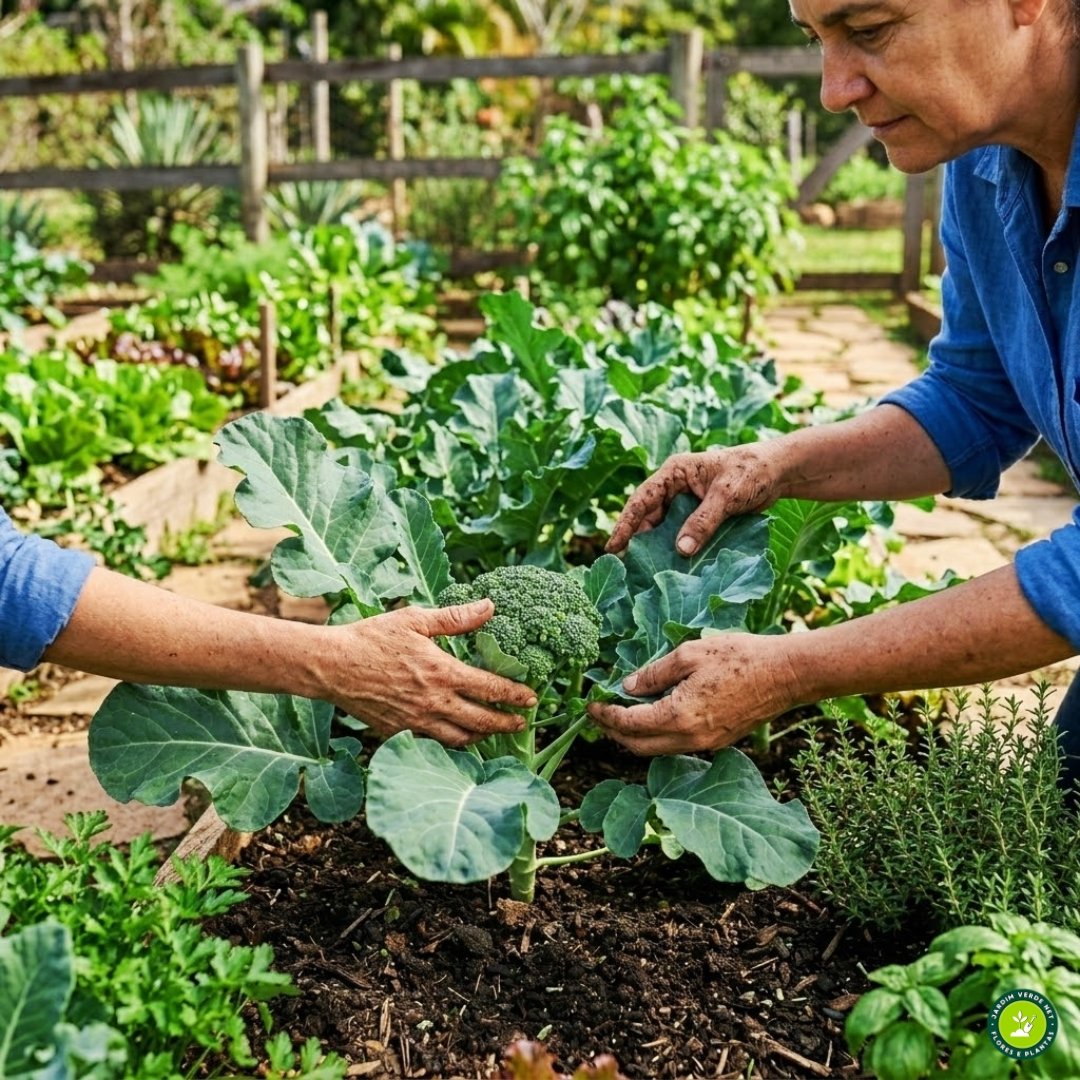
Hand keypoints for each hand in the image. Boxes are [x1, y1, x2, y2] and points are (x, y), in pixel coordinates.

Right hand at [328, 600, 536, 746]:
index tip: (532, 699)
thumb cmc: (372, 639)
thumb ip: (456, 617)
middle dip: (506, 723)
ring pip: (460, 740)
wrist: (332, 667)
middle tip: (522, 722)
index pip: (490, 689)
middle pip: (482, 721)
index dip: (515, 696)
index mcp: (442, 673)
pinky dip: (452, 745)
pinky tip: (458, 738)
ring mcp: (416, 723)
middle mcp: (434, 703)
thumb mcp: (415, 620)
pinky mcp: (399, 733)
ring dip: (482, 737)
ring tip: (493, 732)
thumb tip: (490, 606)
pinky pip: (434, 745)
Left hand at [587, 632, 802, 754]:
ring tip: (619, 715)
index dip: (604, 714)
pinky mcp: (717, 742)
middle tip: (598, 714)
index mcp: (679, 716)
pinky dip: (657, 736)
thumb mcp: (689, 653)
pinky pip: (677, 746)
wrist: (785, 674)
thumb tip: (627, 686)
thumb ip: (654, 673)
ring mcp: (705, 744)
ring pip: (657, 750)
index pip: (628, 724)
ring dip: (634, 736)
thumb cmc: (740, 657)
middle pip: (638, 746)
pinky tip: (652, 716)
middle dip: (613, 732)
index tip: (590, 703)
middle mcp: (690, 738)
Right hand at [605, 445, 778, 555]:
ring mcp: (687, 503)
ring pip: (665, 529)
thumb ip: (703, 521)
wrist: (778, 472)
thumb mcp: (726, 495)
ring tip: (645, 573)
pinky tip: (673, 568)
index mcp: (675, 472)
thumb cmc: (751, 472)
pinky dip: (678, 550)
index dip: (626, 524)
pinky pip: (683, 534)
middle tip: (626, 568)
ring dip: (658, 548)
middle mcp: (675, 487)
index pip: (642, 499)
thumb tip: (681, 550)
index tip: (613, 547)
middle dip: (638, 541)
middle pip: (649, 517)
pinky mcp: (700, 516)